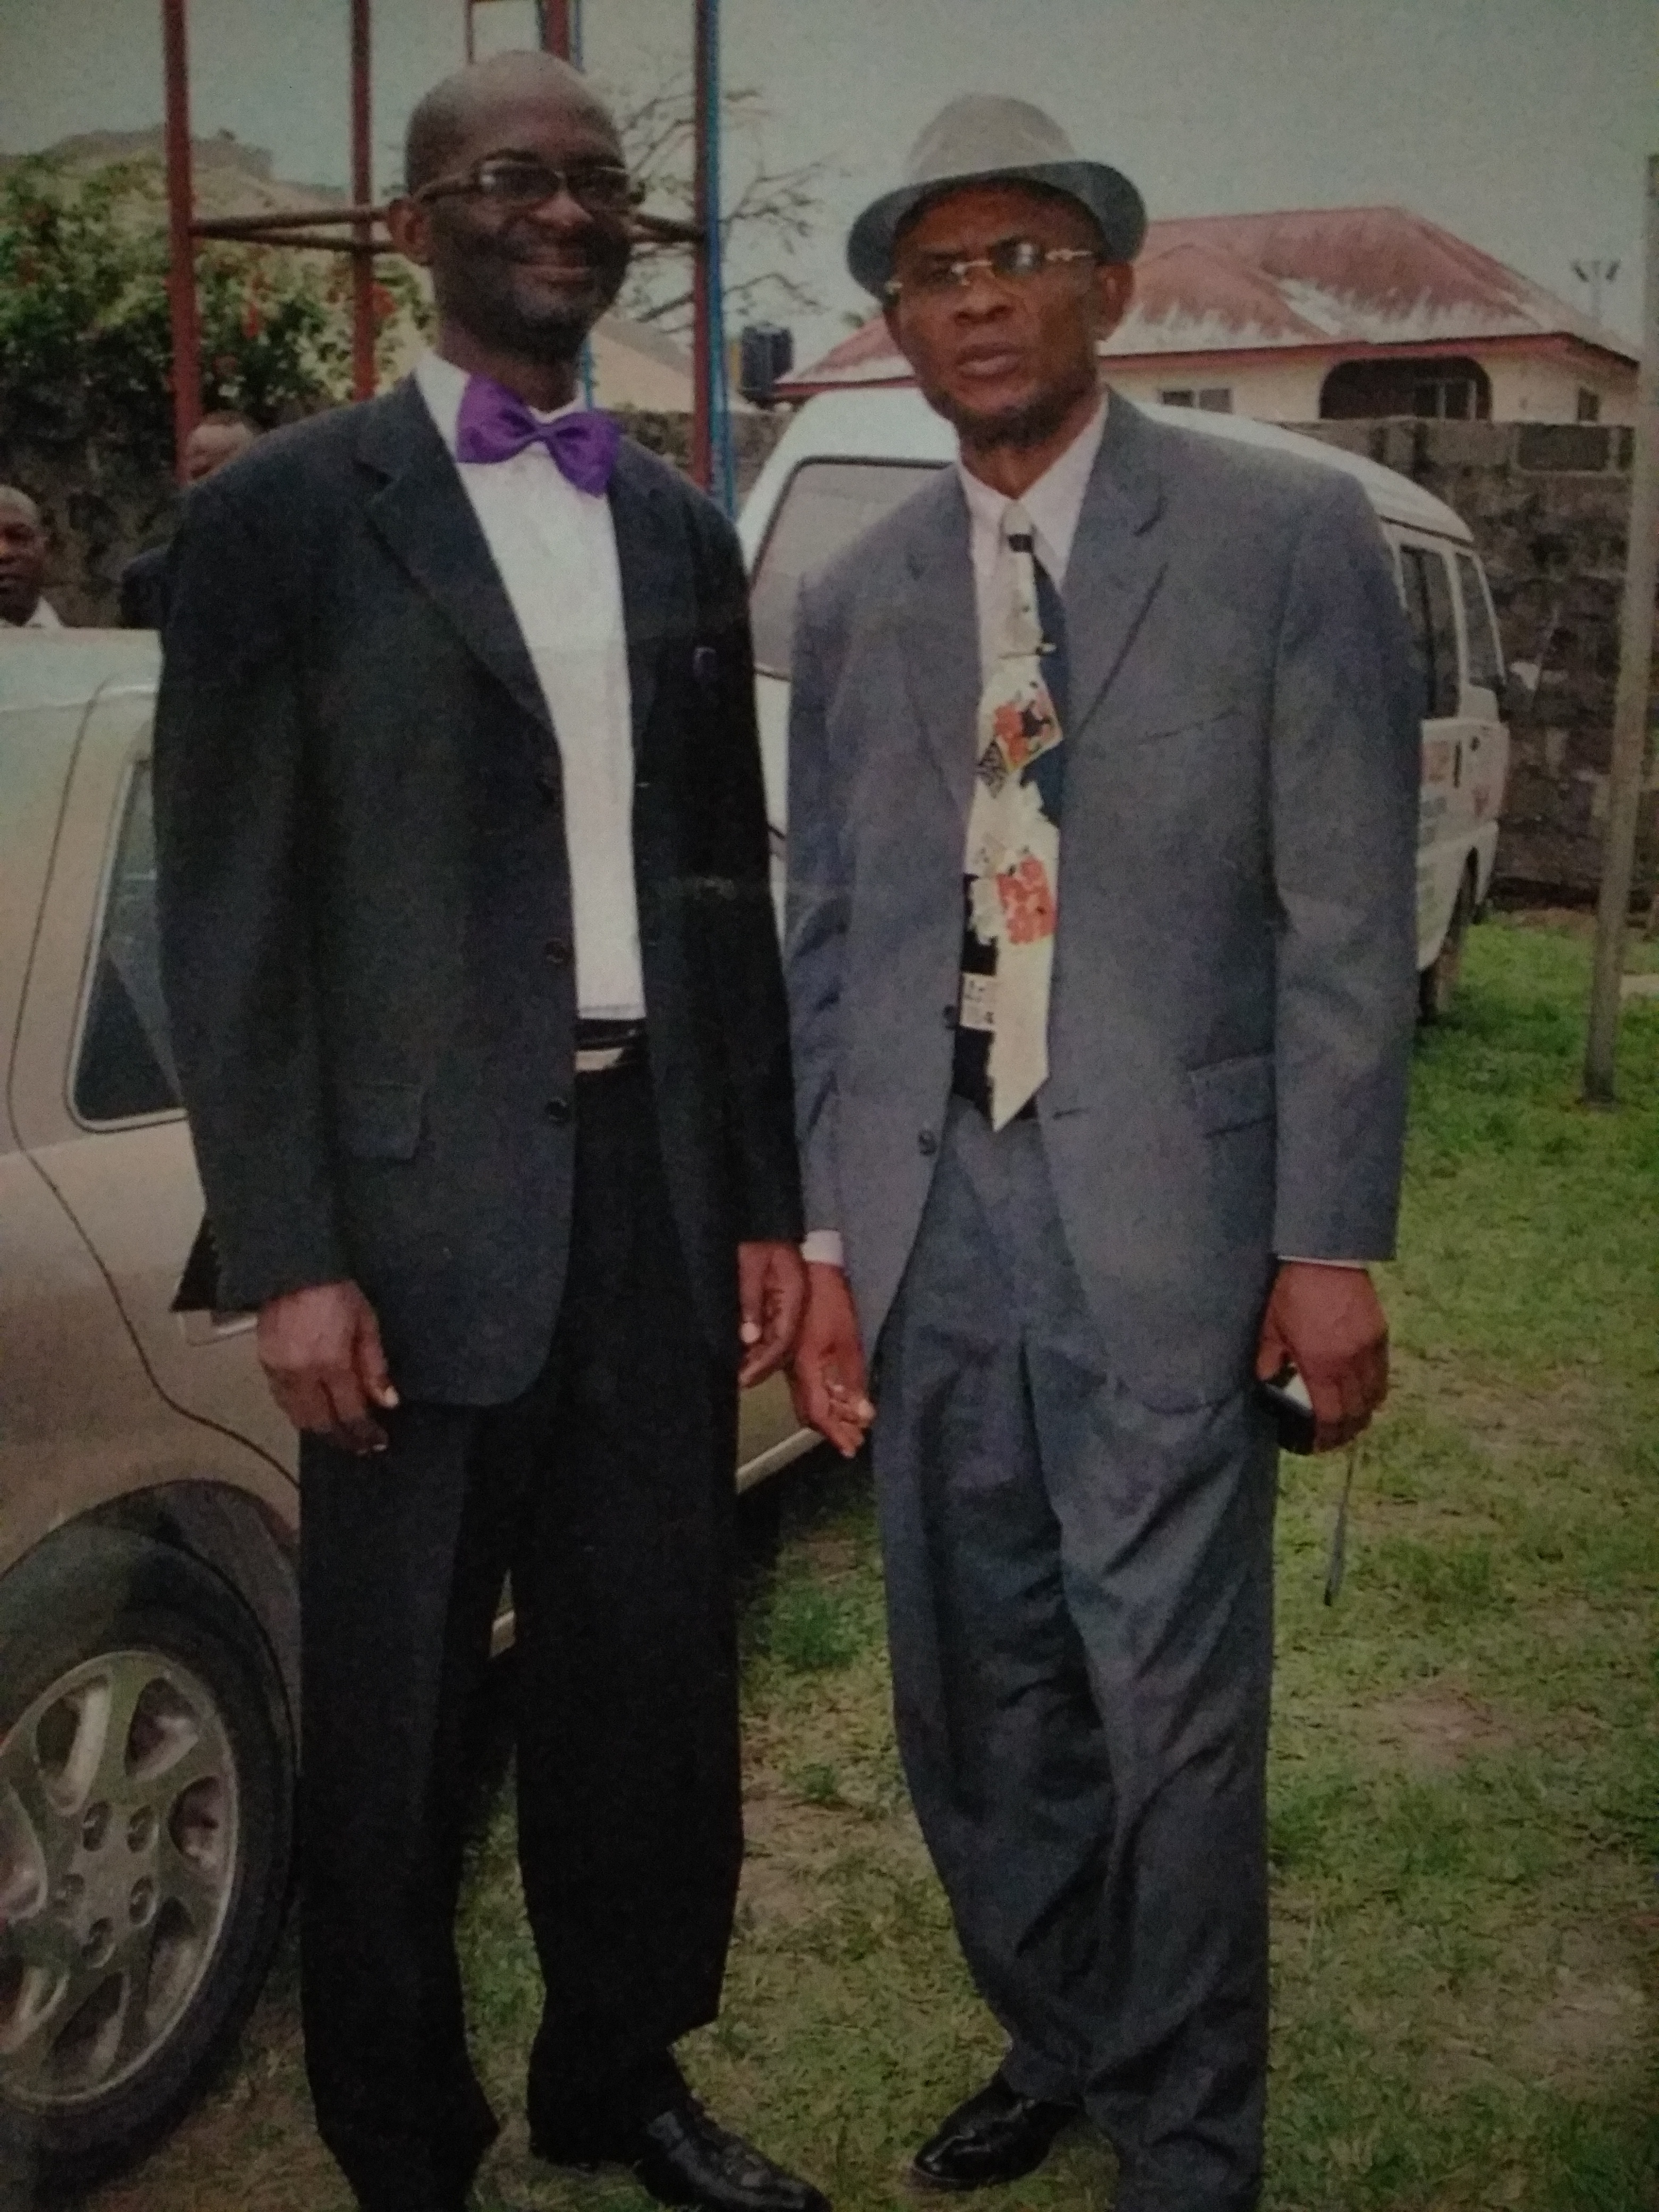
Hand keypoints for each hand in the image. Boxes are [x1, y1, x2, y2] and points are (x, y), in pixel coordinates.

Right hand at [257, 1280, 398, 1454]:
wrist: (291, 1269)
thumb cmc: (334, 1291)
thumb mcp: (366, 1324)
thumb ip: (374, 1366)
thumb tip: (386, 1402)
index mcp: (330, 1362)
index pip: (349, 1412)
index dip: (364, 1433)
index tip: (376, 1443)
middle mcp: (301, 1374)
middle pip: (321, 1423)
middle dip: (341, 1437)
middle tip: (358, 1445)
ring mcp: (279, 1371)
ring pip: (297, 1417)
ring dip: (319, 1428)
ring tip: (338, 1431)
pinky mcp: (264, 1364)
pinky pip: (282, 1400)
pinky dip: (298, 1410)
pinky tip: (312, 1410)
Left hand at [737, 1240, 807, 1387]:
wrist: (761, 1217)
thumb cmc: (756, 1238)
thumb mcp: (750, 1264)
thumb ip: (750, 1300)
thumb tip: (749, 1338)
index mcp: (794, 1293)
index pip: (783, 1338)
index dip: (764, 1362)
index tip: (744, 1378)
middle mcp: (795, 1303)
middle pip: (783, 1345)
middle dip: (761, 1366)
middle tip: (738, 1381)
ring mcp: (789, 1303)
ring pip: (778, 1341)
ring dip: (759, 1358)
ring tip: (738, 1372)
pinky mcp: (779, 1302)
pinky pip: (772, 1331)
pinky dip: (757, 1345)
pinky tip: (742, 1353)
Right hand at [790, 1262, 874, 1457]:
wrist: (808, 1268)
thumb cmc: (830, 1301)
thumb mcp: (848, 1340)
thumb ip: (853, 1378)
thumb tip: (863, 1413)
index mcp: (805, 1369)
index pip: (818, 1413)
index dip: (835, 1433)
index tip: (852, 1448)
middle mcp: (794, 1371)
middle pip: (811, 1411)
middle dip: (834, 1428)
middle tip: (856, 1438)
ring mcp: (792, 1362)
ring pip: (809, 1399)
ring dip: (831, 1413)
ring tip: (854, 1421)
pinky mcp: (795, 1353)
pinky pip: (808, 1385)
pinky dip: (826, 1396)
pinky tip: (841, 1395)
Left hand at [1255, 1261, 1387, 1453]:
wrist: (1324, 1256)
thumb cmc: (1292, 1290)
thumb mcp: (1270, 1326)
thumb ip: (1269, 1358)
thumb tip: (1267, 1382)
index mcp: (1321, 1364)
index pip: (1331, 1415)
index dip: (1327, 1437)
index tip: (1318, 1445)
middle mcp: (1350, 1362)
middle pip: (1357, 1412)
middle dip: (1346, 1431)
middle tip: (1334, 1438)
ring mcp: (1370, 1348)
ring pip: (1375, 1395)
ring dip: (1363, 1413)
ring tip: (1350, 1420)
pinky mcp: (1380, 1333)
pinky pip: (1383, 1373)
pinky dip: (1375, 1389)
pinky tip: (1364, 1392)